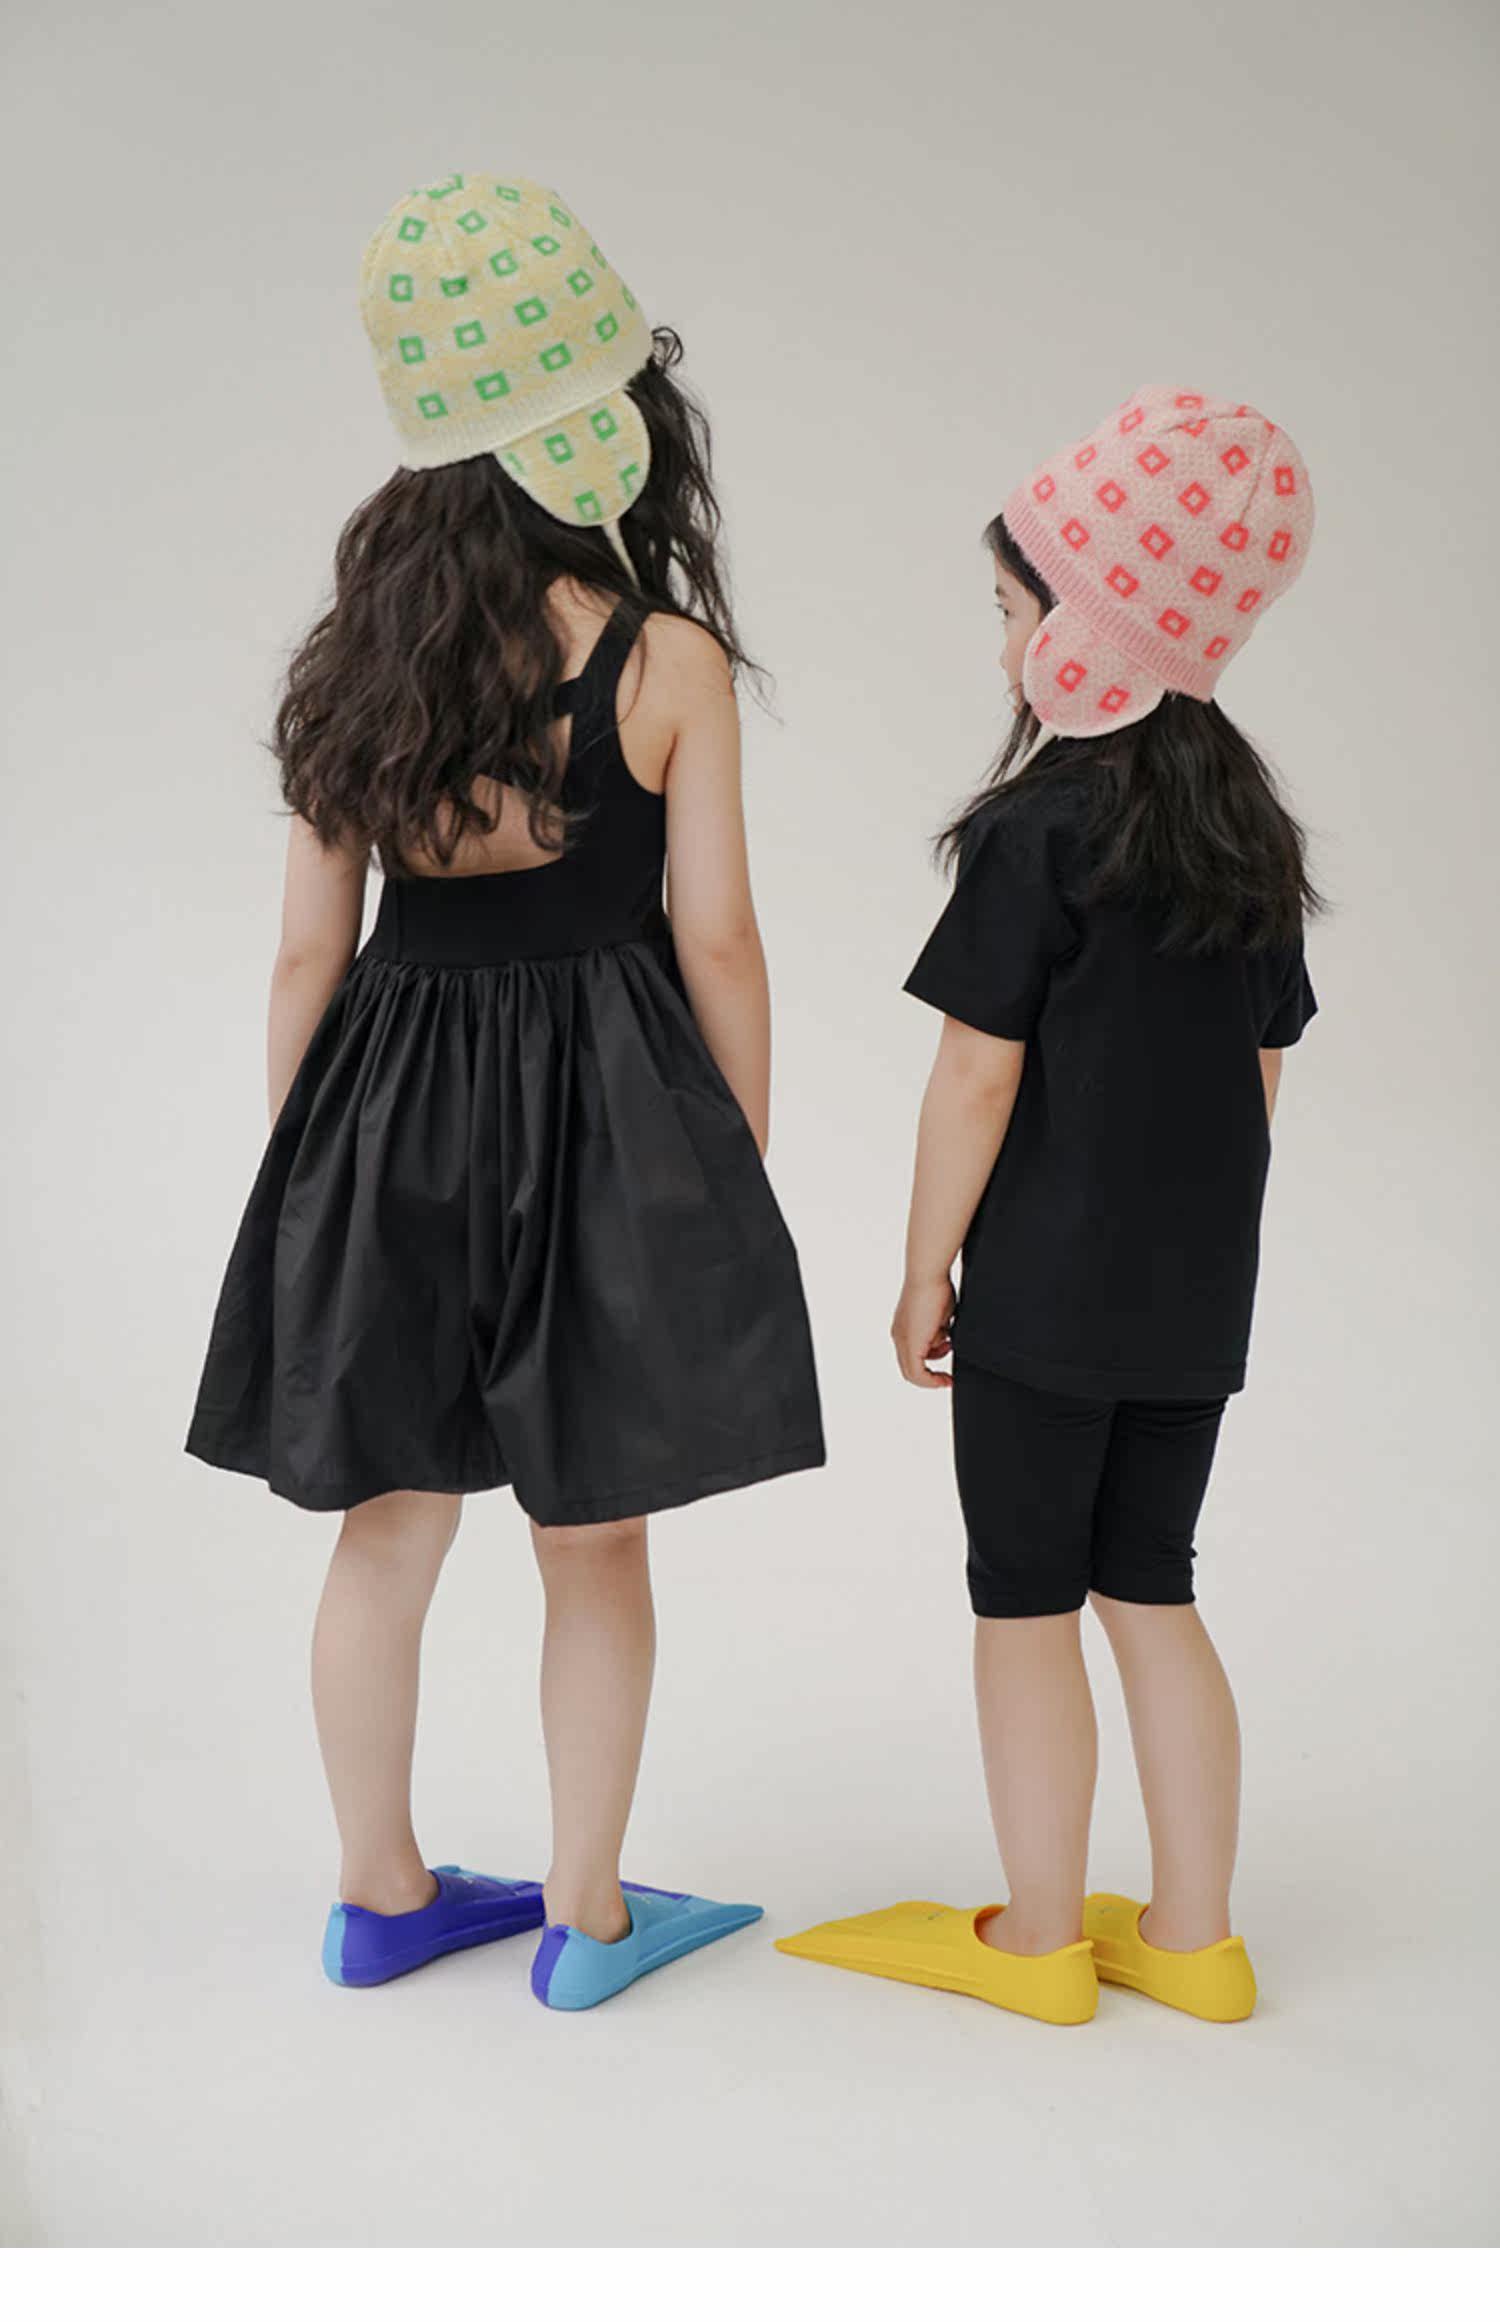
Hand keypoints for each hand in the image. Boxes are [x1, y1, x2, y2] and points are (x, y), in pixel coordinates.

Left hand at [891, 1273, 955, 1387]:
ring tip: (947, 1376)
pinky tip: (945, 1379)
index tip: (945, 1362)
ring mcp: (902, 1341)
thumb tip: (946, 1338)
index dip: (927, 1365)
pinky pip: (917, 1373)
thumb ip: (940, 1329)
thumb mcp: (939, 1314)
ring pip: (912, 1373)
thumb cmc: (936, 1286)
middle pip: (909, 1368)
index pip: (911, 1355)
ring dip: (932, 1378)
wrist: (928, 1274)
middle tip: (947, 1378)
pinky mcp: (911, 1344)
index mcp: (904, 1327)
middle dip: (930, 1376)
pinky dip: (931, 1381)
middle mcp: (899, 1336)